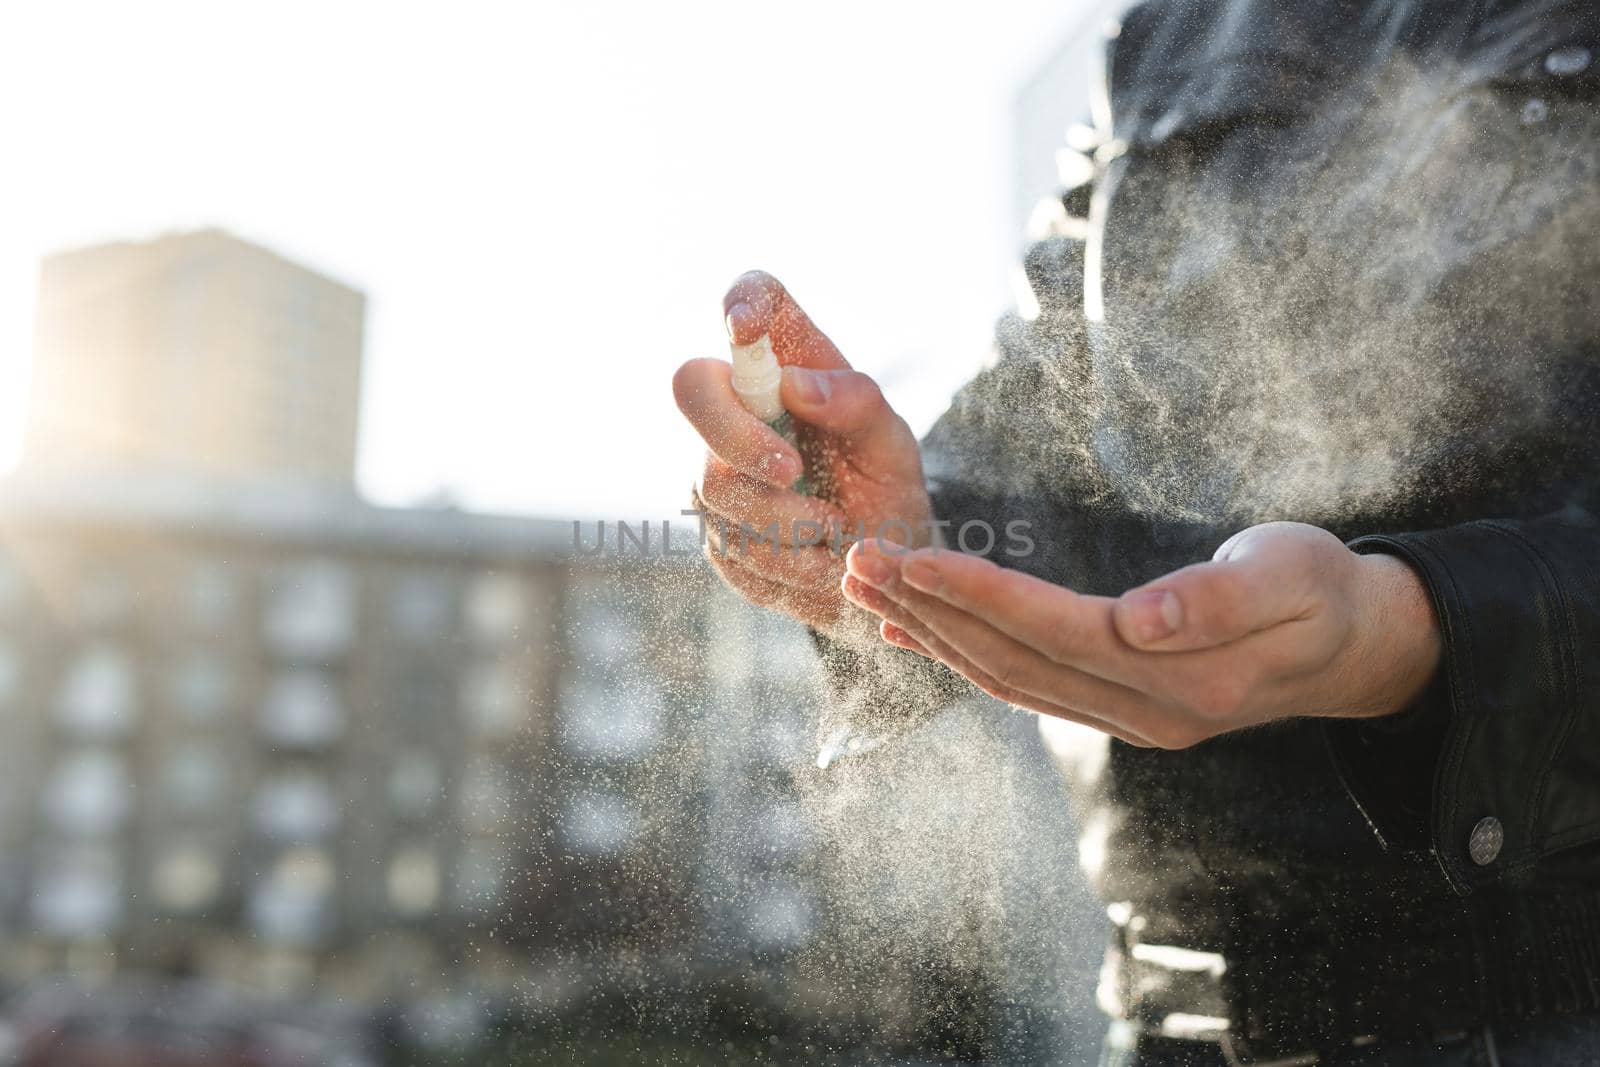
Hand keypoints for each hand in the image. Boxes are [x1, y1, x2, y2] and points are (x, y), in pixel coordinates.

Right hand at [673, 271, 931, 637]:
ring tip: (836, 530)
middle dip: (740, 437)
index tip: (744, 326)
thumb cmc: (885, 488)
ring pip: (715, 485)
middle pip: (694, 389)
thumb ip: (856, 406)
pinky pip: (731, 547)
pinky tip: (819, 562)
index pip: (753, 299)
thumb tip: (794, 385)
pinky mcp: (717, 533)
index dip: (740, 301)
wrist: (883, 572)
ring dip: (786, 519)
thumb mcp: (892, 445)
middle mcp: (740, 409)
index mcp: (790, 365)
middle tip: (795, 472)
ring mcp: (717, 471)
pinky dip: (786, 563)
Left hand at [840, 521, 1441, 747]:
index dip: (979, 595)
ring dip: (932, 633)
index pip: (1055, 632)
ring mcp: (1127, 720)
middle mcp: (1143, 712)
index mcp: (1184, 678)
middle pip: (1013, 660)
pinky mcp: (1117, 709)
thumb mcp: (1295, 575)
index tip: (912, 558)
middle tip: (858, 561)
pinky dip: (963, 656)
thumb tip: (1142, 622)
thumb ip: (1221, 600)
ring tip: (867, 588)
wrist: (1356, 647)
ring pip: (1007, 678)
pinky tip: (914, 632)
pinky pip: (1024, 685)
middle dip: (930, 611)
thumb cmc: (1325, 590)